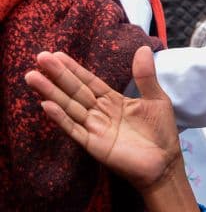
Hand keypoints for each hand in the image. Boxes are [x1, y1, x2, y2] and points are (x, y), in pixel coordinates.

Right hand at [24, 47, 183, 193]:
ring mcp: (95, 128)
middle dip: (58, 76)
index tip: (56, 54)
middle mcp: (100, 113)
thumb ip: (145, 77)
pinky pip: (74, 129)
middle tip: (39, 58)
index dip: (74, 69)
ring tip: (33, 77)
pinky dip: (61, 118)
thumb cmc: (162, 132)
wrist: (166, 163)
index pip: (90, 82)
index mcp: (114, 101)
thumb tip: (143, 48)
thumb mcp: (156, 100)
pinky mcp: (93, 144)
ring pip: (70, 107)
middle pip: (76, 91)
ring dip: (52, 93)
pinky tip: (47, 105)